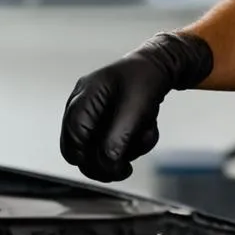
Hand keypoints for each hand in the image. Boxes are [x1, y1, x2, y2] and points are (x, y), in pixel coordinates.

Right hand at [60, 32, 212, 182]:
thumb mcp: (134, 110)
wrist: (161, 66)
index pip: (73, 141)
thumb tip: (107, 166)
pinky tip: (144, 129)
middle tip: (126, 169)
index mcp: (83, 99)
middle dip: (107, 159)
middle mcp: (82, 107)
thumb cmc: (145, 80)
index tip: (112, 169)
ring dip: (126, 148)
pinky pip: (113, 142)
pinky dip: (132, 142)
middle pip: (81, 150)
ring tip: (145, 132)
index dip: (89, 160)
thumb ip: (117, 140)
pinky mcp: (106, 120)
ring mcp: (93, 114)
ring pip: (100, 149)